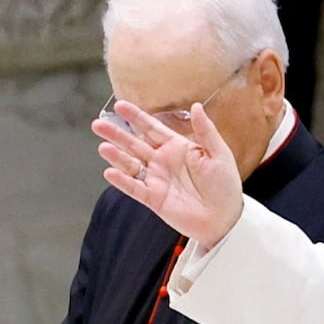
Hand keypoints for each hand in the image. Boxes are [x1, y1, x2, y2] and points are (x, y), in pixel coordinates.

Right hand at [94, 102, 245, 249]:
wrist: (225, 218)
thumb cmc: (225, 184)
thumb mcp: (219, 153)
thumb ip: (205, 130)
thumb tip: (195, 105)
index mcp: (177, 147)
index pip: (152, 128)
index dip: (135, 117)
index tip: (120, 106)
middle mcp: (162, 161)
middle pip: (135, 144)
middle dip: (117, 134)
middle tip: (98, 124)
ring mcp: (156, 180)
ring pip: (131, 164)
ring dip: (116, 156)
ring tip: (102, 147)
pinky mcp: (154, 199)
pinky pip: (134, 188)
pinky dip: (122, 181)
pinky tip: (110, 172)